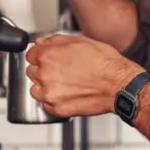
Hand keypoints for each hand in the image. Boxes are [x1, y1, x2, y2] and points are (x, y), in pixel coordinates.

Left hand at [25, 34, 144, 117]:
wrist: (119, 84)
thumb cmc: (105, 63)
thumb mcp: (80, 41)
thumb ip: (55, 40)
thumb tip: (42, 42)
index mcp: (48, 55)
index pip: (30, 54)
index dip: (39, 55)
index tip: (45, 58)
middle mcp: (45, 74)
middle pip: (32, 72)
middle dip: (42, 70)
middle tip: (59, 71)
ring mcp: (50, 93)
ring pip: (36, 90)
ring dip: (45, 87)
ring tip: (62, 84)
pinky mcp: (57, 108)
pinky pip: (46, 105)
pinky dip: (53, 101)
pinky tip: (67, 94)